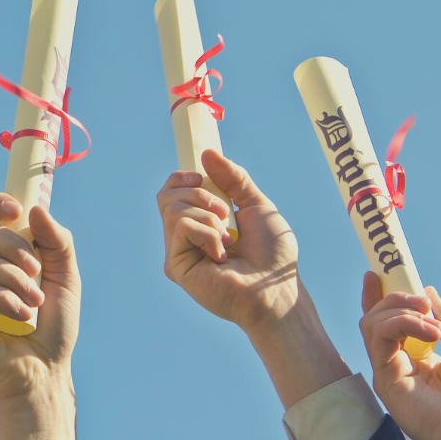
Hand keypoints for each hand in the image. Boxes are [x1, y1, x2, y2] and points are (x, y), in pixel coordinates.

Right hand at [0, 195, 80, 439]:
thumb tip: (35, 209)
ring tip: (35, 304)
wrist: (45, 370)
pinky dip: (3, 299)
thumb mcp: (66, 278)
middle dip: (13, 245)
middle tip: (37, 270)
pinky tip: (21, 317)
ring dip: (15, 279)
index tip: (15, 209)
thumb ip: (57, 242)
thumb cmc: (53, 326)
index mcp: (2, 255)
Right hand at [158, 150, 349, 407]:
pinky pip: (181, 227)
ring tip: (228, 238)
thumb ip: (233, 178)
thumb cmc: (271, 253)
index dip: (182, 177)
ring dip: (208, 214)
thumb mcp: (255, 204)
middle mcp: (184, 238)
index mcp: (199, 223)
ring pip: (172, 208)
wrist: (274, 286)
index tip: (200, 176)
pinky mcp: (175, 266)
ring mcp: (177, 252)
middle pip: (166, 195)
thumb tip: (206, 153)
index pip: (172, 191)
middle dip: (199, 192)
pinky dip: (207, 233)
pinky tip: (222, 254)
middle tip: (225, 212)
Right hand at [359, 276, 440, 439]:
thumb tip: (426, 289)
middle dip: (393, 296)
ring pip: (372, 324)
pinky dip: (401, 324)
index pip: (389, 321)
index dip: (382, 296)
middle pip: (375, 318)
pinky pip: (378, 338)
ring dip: (401, 311)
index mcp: (418, 356)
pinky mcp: (385, 382)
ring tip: (433, 325)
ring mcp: (389, 373)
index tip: (379, 272)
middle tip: (421, 299)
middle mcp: (399, 364)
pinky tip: (429, 332)